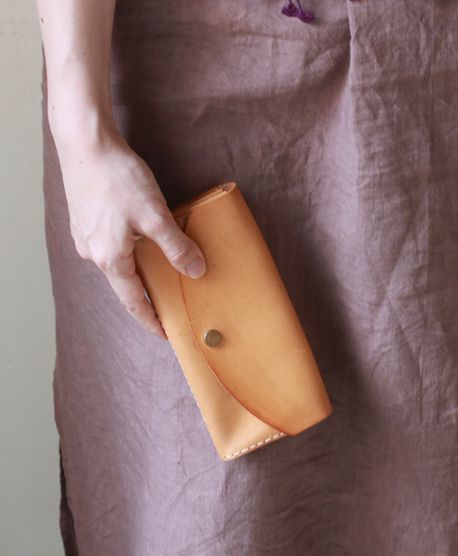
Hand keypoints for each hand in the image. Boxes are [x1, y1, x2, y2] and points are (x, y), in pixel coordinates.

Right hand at [56, 128, 206, 338]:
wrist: (84, 142)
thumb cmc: (118, 178)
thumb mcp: (155, 215)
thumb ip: (176, 246)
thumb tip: (197, 271)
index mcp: (110, 258)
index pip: (134, 301)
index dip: (150, 319)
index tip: (165, 333)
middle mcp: (93, 253)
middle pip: (124, 285)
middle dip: (146, 298)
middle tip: (167, 307)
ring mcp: (85, 237)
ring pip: (117, 264)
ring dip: (138, 274)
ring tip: (159, 276)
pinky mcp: (85, 221)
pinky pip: (110, 247)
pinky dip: (128, 254)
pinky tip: (141, 245)